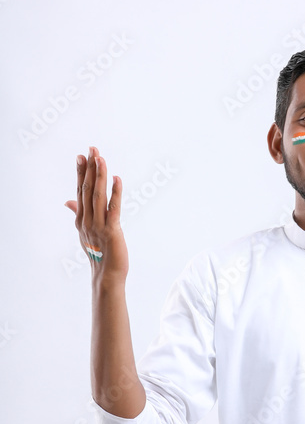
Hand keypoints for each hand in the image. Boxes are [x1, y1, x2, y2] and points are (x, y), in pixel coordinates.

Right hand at [64, 146, 128, 282]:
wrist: (107, 274)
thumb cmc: (99, 253)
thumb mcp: (85, 232)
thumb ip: (77, 214)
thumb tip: (68, 201)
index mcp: (81, 219)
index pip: (80, 190)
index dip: (81, 173)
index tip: (82, 156)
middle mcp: (87, 220)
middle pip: (87, 189)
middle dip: (90, 168)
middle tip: (92, 149)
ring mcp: (98, 225)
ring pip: (98, 196)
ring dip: (100, 176)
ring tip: (101, 159)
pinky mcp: (112, 230)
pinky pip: (114, 208)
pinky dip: (116, 192)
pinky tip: (117, 179)